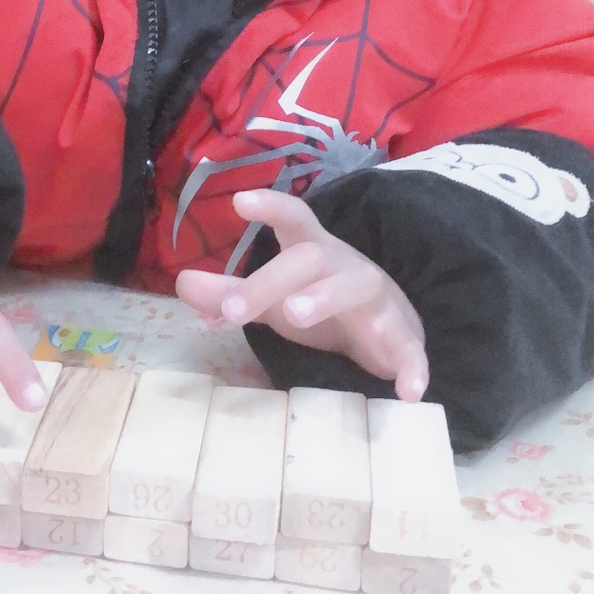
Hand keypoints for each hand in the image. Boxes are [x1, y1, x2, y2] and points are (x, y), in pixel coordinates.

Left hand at [176, 187, 428, 400]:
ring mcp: (377, 297)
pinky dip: (410, 365)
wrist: (390, 329)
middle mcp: (344, 264)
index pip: (294, 218)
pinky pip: (409, 345)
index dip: (271, 206)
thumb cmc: (322, 303)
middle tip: (234, 310)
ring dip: (325, 297)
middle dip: (271, 279)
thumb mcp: (273, 298)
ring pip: (356, 284)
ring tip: (294, 316)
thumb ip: (231, 292)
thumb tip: (182, 283)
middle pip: (309, 257)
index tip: (241, 201)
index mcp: (312, 251)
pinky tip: (406, 392)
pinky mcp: (402, 335)